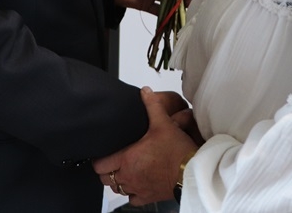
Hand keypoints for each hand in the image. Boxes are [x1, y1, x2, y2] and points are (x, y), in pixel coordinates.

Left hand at [93, 87, 197, 204]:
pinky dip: (132, 193)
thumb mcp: (163, 124)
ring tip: (124, 171)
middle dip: (106, 171)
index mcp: (127, 159)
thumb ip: (152, 106)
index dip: (98, 159)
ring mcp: (138, 188)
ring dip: (118, 181)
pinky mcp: (148, 197)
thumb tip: (145, 92)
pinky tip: (137, 184)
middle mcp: (129, 176)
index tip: (101, 154)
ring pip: (117, 189)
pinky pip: (132, 199)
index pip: (99, 165)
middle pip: (105, 179)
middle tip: (112, 161)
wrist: (193, 172)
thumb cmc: (177, 151)